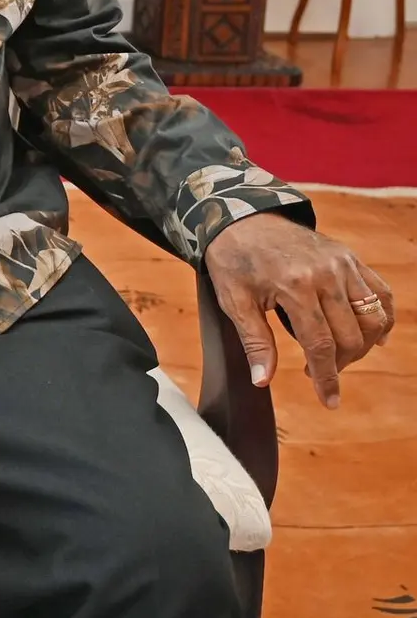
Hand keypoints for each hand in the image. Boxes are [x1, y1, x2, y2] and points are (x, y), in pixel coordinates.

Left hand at [205, 211, 393, 408]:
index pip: (320, 344)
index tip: (328, 400)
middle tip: (320, 371)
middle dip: (340, 363)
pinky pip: (380, 292)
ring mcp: (342, 263)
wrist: (240, 217)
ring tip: (339, 356)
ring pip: (373, 317)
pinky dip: (383, 318)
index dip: (326, 377)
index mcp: (295, 285)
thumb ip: (254, 341)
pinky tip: (375, 337)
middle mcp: (326, 274)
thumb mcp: (234, 300)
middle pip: (351, 335)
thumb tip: (262, 380)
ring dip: (363, 345)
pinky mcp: (349, 257)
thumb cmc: (234, 259)